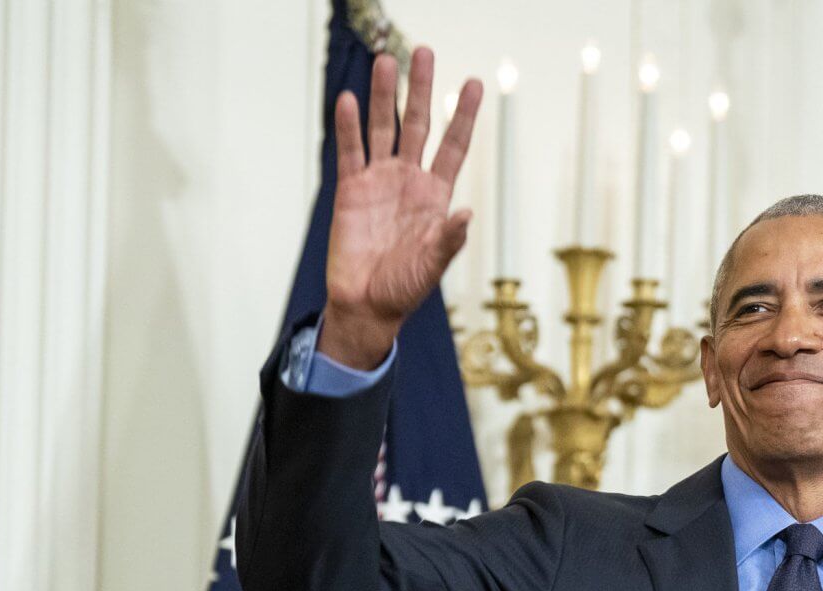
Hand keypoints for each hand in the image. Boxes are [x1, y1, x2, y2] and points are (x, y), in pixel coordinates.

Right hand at [321, 47, 484, 368]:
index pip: (453, 146)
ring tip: (385, 62)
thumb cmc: (404, 288)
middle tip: (423, 52)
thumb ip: (448, 241)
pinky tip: (349, 100)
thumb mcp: (432, 267)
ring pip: (383, 129)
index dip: (463, 115)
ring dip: (383, 97)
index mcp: (435, 195)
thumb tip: (466, 216)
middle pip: (418, 124)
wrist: (365, 305)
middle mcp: (409, 180)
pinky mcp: (350, 190)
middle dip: (421, 89)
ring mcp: (379, 181)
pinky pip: (349, 151)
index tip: (474, 83)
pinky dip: (348, 127)